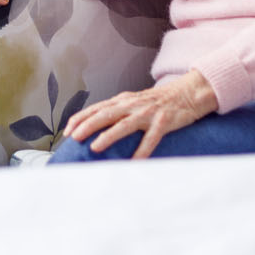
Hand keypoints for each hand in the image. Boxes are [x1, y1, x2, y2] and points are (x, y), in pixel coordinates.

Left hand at [62, 70, 217, 158]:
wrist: (187, 92)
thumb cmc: (157, 101)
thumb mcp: (133, 102)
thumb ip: (116, 111)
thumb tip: (94, 124)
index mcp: (123, 100)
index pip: (97, 108)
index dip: (81, 118)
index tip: (67, 131)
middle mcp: (133, 105)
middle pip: (106, 113)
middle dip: (88, 125)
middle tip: (73, 137)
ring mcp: (148, 113)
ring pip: (125, 124)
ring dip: (108, 136)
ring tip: (95, 147)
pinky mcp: (164, 122)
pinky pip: (152, 138)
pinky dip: (143, 150)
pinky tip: (135, 161)